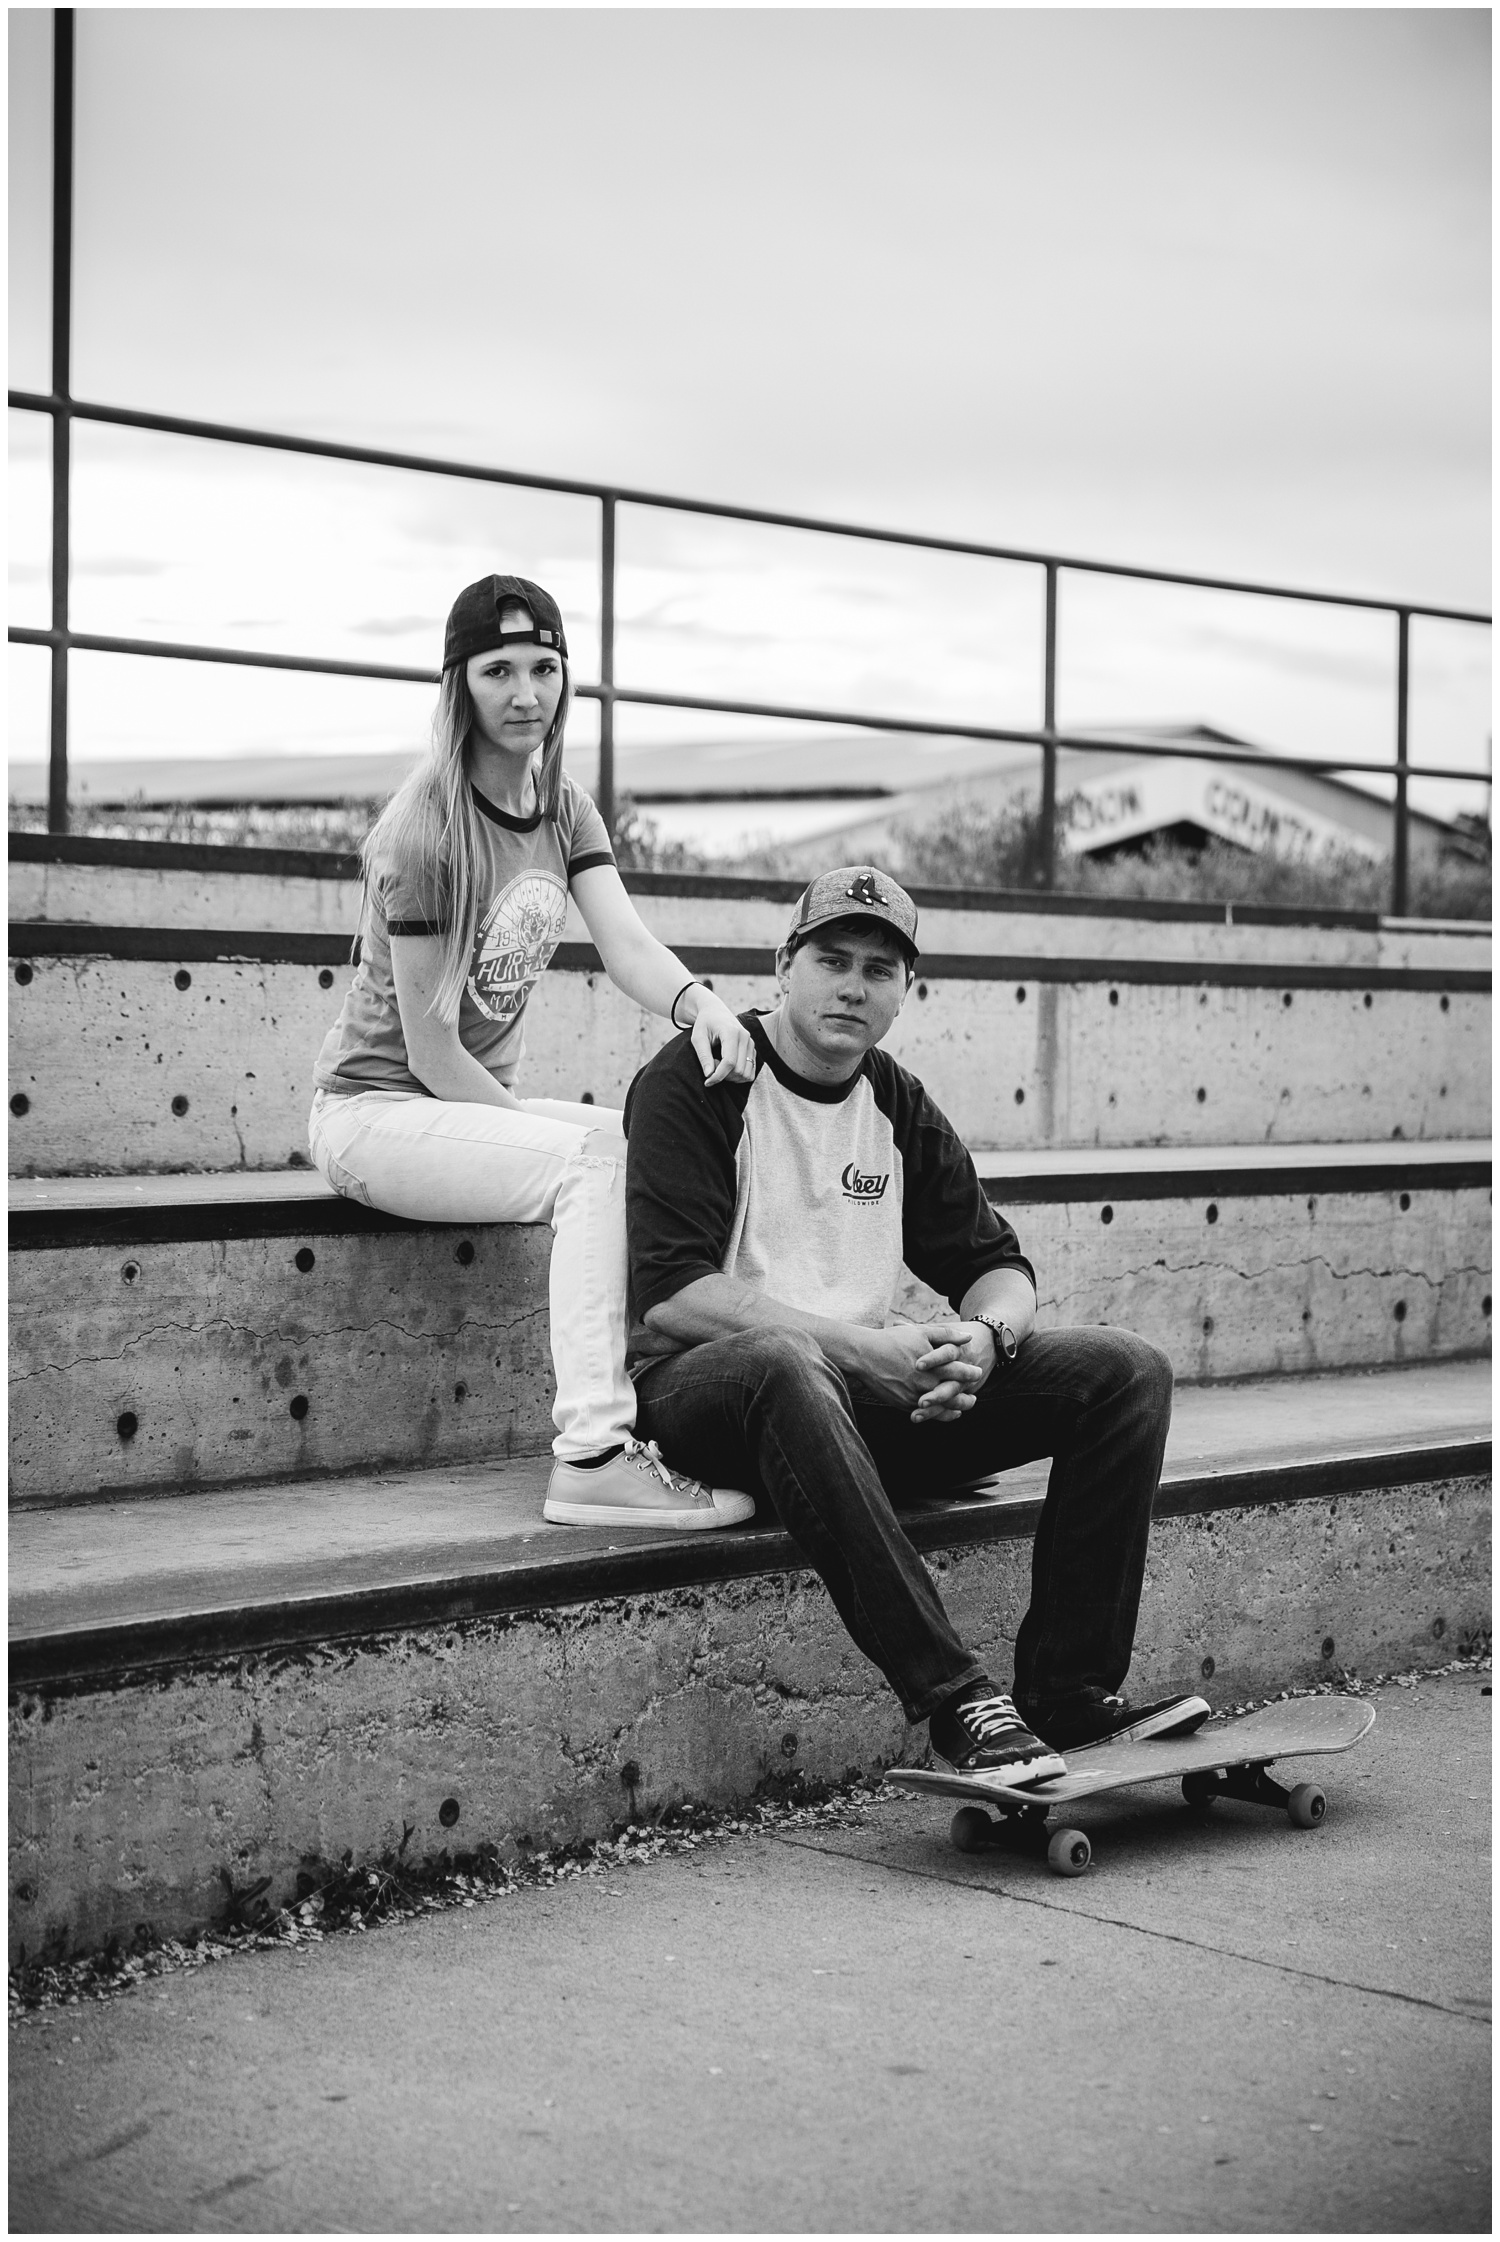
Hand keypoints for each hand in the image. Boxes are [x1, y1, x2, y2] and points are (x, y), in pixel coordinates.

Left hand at [689, 991, 757, 1087]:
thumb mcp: (698, 1038)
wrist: (715, 1011)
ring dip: (731, 1076)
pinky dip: (738, 1075)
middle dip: (723, 1075)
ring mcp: (751, 1043)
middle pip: (739, 1070)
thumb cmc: (704, 1024)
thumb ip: (704, 1056)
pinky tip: (727, 1067)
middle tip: (711, 1066)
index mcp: (731, 1032)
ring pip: (746, 1073)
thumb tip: (709, 1075)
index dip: (718, 1076)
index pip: (729, 1062)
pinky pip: (750, 1071)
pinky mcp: (752, 1049)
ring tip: (718, 1065)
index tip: (707, 1082)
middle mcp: (745, 1037)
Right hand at [855, 1324, 987, 1421]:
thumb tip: (968, 1337)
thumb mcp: (920, 1332)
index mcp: (932, 1365)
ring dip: (954, 1409)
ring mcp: (914, 1396)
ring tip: (963, 1408)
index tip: (978, 1373)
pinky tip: (943, 1412)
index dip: (970, 1373)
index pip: (959, 1372)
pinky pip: (925, 1414)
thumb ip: (946, 1334)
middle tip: (974, 1397)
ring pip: (941, 1408)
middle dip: (967, 1398)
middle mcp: (925, 1383)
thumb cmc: (892, 1340)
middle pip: (953, 1395)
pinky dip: (938, 1415)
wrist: (863, 1355)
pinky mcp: (903, 1404)